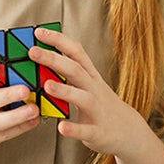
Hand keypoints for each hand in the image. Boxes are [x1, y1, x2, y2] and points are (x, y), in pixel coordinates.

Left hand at [29, 28, 163, 163]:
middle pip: (75, 70)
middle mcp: (94, 89)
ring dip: (65, 91)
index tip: (39, 31)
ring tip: (47, 85)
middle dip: (54, 59)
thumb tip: (43, 57)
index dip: (58, 40)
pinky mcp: (98, 131)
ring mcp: (97, 110)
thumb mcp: (89, 84)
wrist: (130, 131)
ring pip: (82, 97)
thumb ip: (70, 72)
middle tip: (33, 52)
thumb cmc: (101, 104)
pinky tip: (62, 127)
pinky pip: (86, 130)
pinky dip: (74, 129)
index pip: (76, 52)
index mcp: (90, 76)